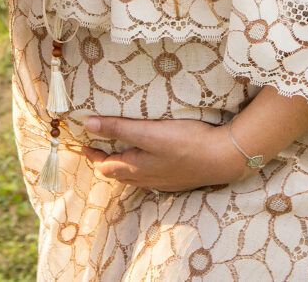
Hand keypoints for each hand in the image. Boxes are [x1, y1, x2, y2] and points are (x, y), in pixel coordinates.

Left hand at [78, 115, 248, 191]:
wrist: (224, 158)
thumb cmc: (187, 143)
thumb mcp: (149, 132)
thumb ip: (119, 128)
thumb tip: (89, 125)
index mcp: (137, 169)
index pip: (105, 166)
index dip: (92, 155)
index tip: (83, 143)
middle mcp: (148, 179)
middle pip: (119, 173)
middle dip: (106, 160)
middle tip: (100, 144)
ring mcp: (164, 181)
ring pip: (136, 176)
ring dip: (125, 164)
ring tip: (122, 148)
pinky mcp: (178, 178)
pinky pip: (152, 175)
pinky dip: (143, 166)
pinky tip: (151, 157)